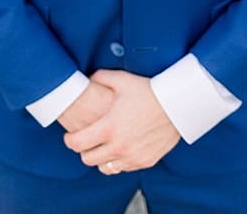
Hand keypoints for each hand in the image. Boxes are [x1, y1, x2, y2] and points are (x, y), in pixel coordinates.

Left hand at [62, 70, 180, 173]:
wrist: (178, 105)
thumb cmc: (148, 91)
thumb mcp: (120, 79)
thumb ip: (99, 78)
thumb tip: (87, 79)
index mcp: (108, 127)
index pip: (76, 143)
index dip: (69, 140)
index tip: (70, 135)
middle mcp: (119, 146)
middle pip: (88, 159)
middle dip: (83, 150)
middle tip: (86, 140)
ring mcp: (133, 156)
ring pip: (105, 168)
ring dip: (101, 158)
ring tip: (102, 146)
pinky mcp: (146, 161)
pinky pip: (124, 169)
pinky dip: (118, 162)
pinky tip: (119, 149)